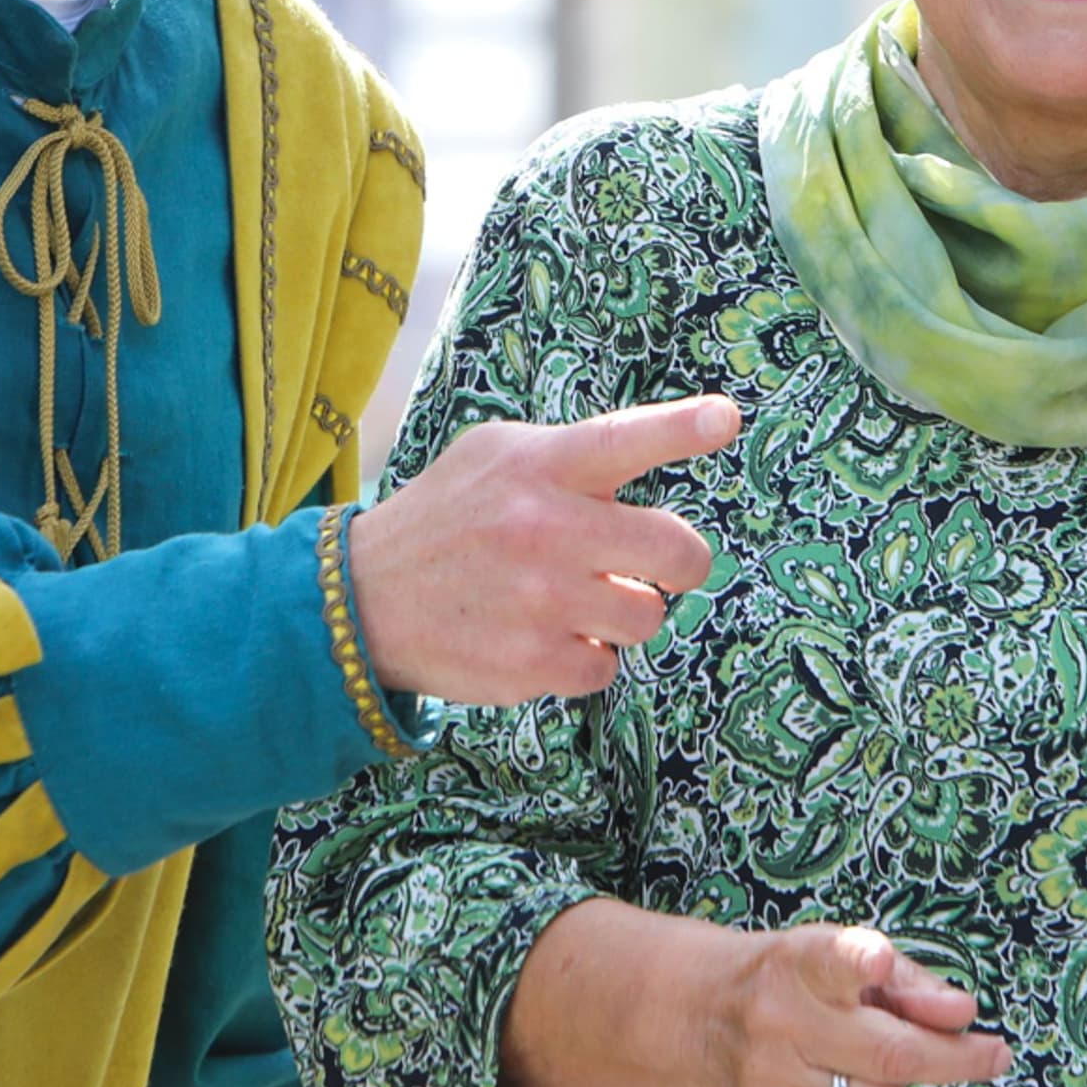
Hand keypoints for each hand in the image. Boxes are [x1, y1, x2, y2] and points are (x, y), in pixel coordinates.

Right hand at [348, 396, 739, 702]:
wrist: (361, 601)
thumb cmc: (449, 519)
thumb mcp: (495, 457)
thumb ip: (572, 455)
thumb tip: (663, 452)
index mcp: (539, 466)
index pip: (622, 440)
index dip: (681, 429)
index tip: (725, 419)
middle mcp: (543, 529)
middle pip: (676, 552)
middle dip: (681, 564)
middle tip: (658, 566)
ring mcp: (539, 601)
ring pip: (648, 617)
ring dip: (625, 613)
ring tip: (576, 601)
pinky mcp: (531, 663)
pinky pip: (606, 667)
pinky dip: (587, 658)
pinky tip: (545, 637)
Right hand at [705, 924, 1013, 1086]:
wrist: (702, 1017)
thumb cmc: (793, 979)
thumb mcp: (842, 954)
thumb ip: (910, 982)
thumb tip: (963, 1015)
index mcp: (799, 965)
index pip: (830, 961)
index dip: (860, 962)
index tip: (879, 961)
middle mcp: (779, 1023)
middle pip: (887, 1053)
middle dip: (954, 1058)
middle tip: (994, 1055)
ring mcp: (772, 1084)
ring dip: (899, 1083)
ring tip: (874, 1056)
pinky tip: (847, 1082)